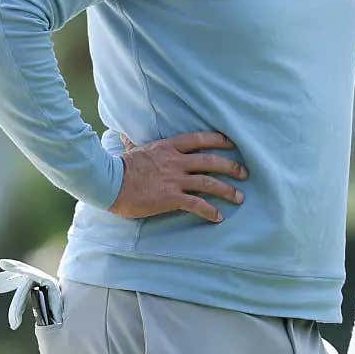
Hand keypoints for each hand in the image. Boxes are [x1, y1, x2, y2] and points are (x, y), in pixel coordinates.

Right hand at [109, 130, 247, 220]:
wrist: (109, 182)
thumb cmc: (119, 166)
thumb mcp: (132, 149)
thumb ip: (135, 143)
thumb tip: (126, 137)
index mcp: (168, 147)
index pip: (200, 138)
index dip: (218, 140)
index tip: (232, 144)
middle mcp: (176, 161)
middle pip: (211, 161)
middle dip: (231, 167)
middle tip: (245, 173)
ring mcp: (175, 180)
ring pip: (209, 183)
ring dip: (228, 190)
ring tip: (239, 197)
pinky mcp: (171, 198)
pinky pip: (197, 204)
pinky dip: (210, 211)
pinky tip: (218, 217)